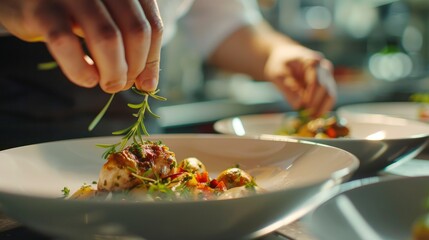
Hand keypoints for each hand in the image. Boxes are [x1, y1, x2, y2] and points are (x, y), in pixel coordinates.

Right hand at [0, 0, 162, 92]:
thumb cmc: (72, 13)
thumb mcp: (107, 21)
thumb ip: (130, 45)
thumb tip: (149, 84)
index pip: (152, 25)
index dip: (152, 59)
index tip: (146, 83)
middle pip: (136, 32)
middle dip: (135, 67)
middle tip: (122, 84)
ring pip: (108, 38)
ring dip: (114, 72)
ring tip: (109, 84)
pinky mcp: (41, 8)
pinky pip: (67, 44)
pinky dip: (81, 70)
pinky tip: (87, 79)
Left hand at [264, 44, 335, 116]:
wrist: (283, 58)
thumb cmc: (279, 64)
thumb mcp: (278, 75)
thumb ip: (288, 89)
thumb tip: (299, 106)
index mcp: (312, 61)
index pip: (316, 81)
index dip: (311, 96)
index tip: (303, 107)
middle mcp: (323, 68)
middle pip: (326, 88)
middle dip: (317, 104)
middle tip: (307, 117)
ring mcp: (327, 76)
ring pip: (330, 95)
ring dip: (322, 108)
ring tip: (311, 119)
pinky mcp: (326, 85)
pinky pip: (327, 98)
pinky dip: (322, 108)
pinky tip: (313, 116)